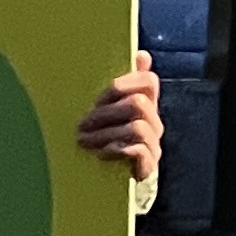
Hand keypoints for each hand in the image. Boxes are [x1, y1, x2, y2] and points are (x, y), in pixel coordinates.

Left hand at [76, 53, 160, 181]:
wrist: (102, 180)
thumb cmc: (100, 138)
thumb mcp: (104, 110)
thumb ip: (118, 85)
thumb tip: (142, 55)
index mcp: (145, 104)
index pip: (148, 82)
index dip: (122, 85)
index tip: (98, 98)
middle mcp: (153, 123)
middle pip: (138, 103)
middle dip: (105, 112)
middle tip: (82, 124)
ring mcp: (153, 145)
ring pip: (137, 126)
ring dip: (105, 133)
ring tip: (84, 141)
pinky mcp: (148, 167)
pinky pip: (140, 150)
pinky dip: (118, 150)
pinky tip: (102, 152)